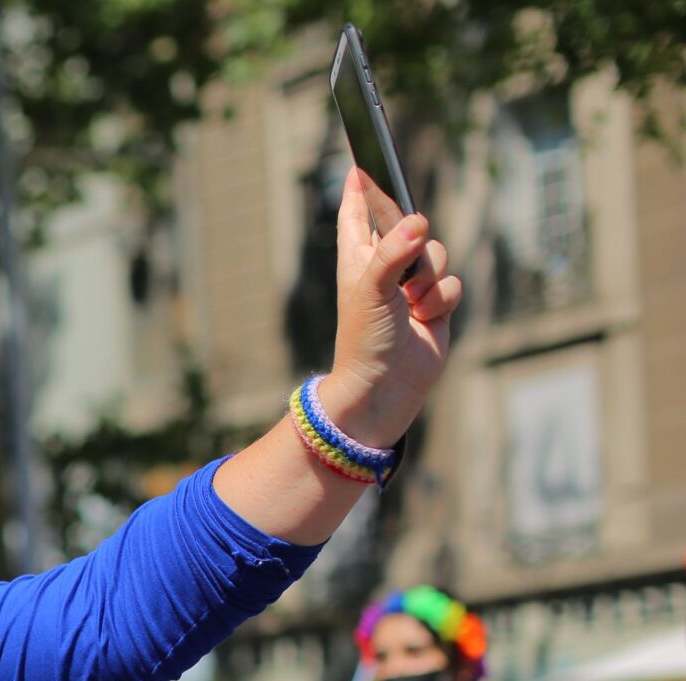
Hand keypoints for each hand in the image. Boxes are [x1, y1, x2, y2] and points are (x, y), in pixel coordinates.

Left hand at [317, 166, 465, 449]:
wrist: (383, 389)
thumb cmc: (365, 340)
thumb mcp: (372, 291)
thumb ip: (394, 252)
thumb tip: (418, 221)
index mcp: (357, 258)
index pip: (356, 212)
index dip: (360, 188)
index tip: (360, 161)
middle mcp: (385, 266)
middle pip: (410, 225)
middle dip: (414, 239)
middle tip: (403, 260)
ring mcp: (412, 285)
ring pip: (438, 253)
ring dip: (430, 280)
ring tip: (412, 305)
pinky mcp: (436, 303)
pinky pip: (454, 284)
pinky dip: (443, 301)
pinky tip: (425, 320)